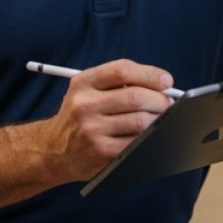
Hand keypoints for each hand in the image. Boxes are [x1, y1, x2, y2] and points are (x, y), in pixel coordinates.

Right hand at [40, 59, 174, 181]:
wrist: (53, 149)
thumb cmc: (80, 115)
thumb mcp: (87, 90)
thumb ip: (118, 83)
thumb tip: (163, 84)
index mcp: (83, 82)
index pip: (122, 70)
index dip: (150, 74)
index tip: (166, 80)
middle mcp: (85, 105)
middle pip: (136, 97)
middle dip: (160, 99)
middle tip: (168, 102)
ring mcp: (92, 130)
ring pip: (141, 121)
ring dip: (158, 119)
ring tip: (160, 118)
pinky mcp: (102, 152)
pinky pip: (137, 142)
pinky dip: (150, 137)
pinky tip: (150, 134)